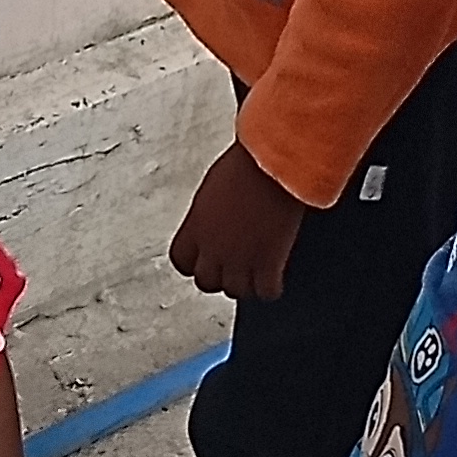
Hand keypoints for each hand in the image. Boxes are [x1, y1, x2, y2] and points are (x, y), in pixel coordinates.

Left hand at [170, 139, 304, 300]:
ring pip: (236, 291)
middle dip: (220, 276)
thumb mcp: (213, 187)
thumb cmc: (246, 164)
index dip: (194, 263)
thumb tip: (214, 219)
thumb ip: (208, 213)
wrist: (274, 166)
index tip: (205, 259)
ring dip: (246, 284)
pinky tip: (276, 279)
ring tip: (256, 273)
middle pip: (206, 282)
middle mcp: (212, 247)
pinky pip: (266, 292)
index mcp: (195, 227)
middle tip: (234, 266)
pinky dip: (271, 289)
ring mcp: (239, 259)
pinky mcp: (268, 263)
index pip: (180, 261)